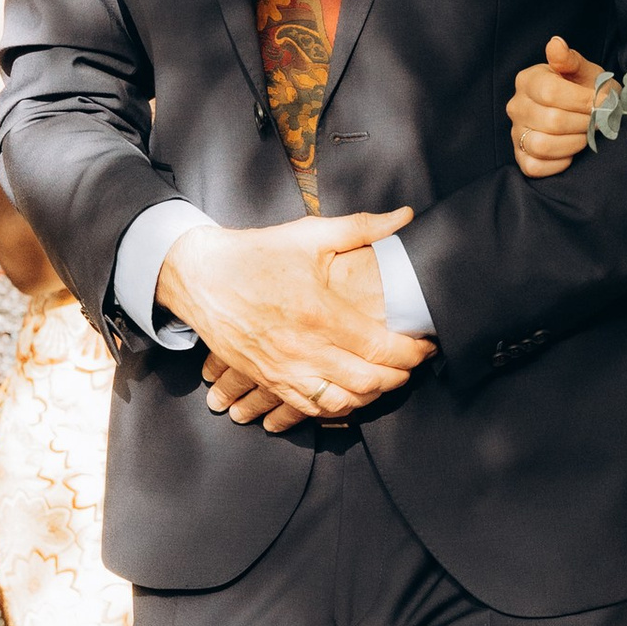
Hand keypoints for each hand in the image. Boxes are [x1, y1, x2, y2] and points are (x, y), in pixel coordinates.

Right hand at [156, 210, 434, 431]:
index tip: (426, 346)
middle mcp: (304, 348)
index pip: (382, 348)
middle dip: (399, 377)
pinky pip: (309, 409)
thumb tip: (407, 215)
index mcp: (321, 313)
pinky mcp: (268, 379)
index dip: (412, 353)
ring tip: (385, 379)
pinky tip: (350, 394)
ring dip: (371, 396)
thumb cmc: (258, 253)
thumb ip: (363, 228)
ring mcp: (284, 370)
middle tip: (411, 364)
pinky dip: (336, 407)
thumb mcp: (311, 234)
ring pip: (342, 402)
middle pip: (368, 382)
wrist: (200, 276)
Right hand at [509, 36, 609, 178]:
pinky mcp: (521, 157)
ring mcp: (516, 132)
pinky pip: (535, 167)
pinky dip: (558, 163)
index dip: (582, 101)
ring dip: (573, 144)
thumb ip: (570, 60)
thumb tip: (556, 43)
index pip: (551, 93)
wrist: (588, 115)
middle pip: (552, 121)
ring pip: (542, 145)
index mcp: (529, 80)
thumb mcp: (585, 71)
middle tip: (597, 121)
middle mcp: (516, 106)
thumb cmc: (587, 90)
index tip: (602, 102)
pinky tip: (570, 152)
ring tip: (585, 135)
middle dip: (583, 123)